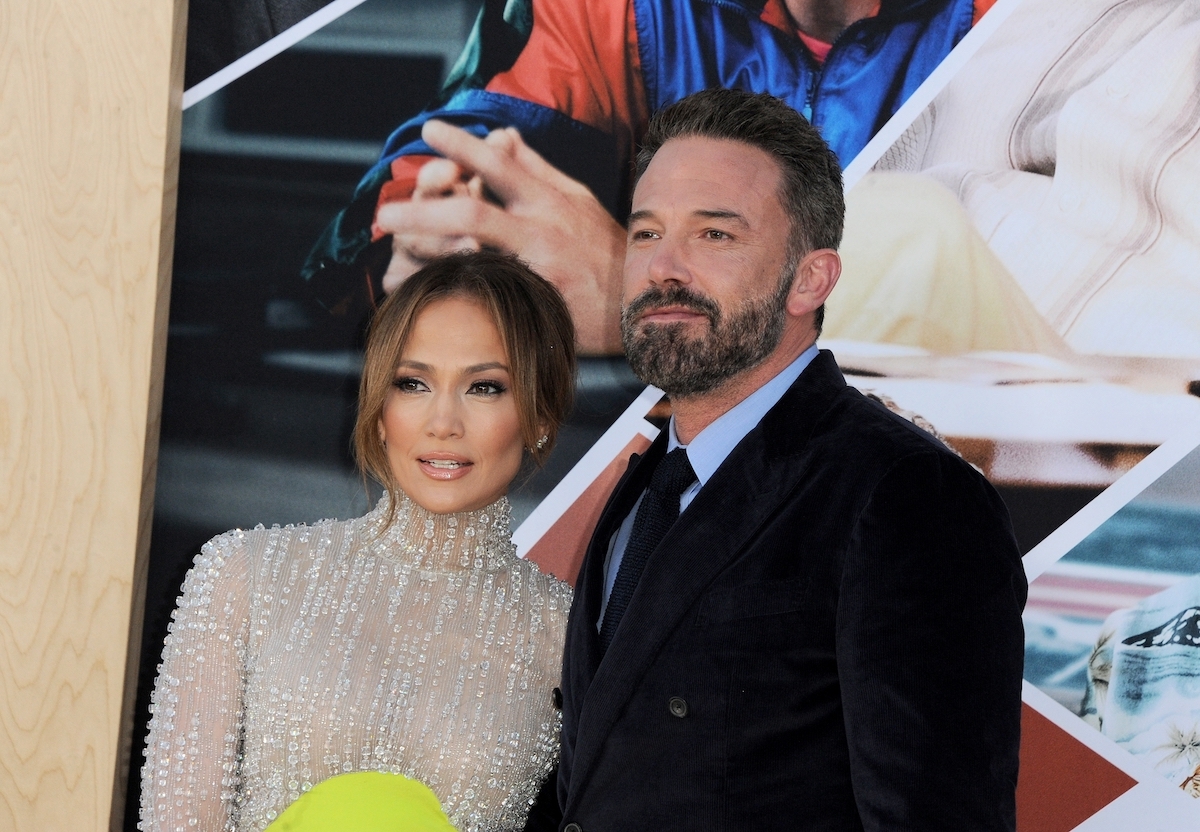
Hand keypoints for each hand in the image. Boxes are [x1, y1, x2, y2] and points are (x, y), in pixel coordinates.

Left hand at [375, 120, 625, 354]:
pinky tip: (422, 295)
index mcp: (549, 199)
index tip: (428, 130)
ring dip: (426, 258)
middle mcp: (542, 230)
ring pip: (473, 258)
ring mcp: (539, 268)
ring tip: (393, 263)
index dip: (462, 145)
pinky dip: (452, 295)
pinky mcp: (537, 303)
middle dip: (424, 210)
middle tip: (386, 214)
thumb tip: (502, 135)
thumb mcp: (576, 200)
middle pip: (474, 211)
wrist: (633, 303)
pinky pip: (487, 297)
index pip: (500, 163)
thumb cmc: (602, 248)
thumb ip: (535, 169)